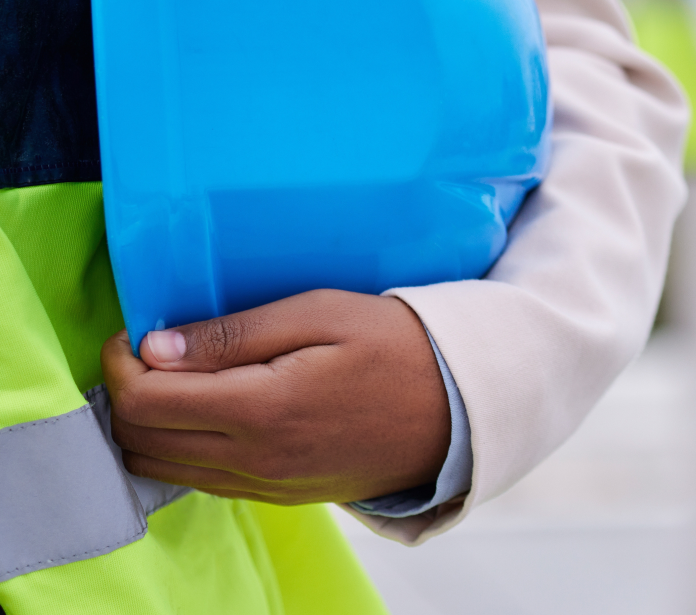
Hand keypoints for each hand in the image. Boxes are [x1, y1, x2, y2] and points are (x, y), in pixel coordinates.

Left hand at [102, 290, 450, 505]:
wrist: (461, 407)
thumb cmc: (397, 346)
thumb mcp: (321, 312)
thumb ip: (235, 332)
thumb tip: (156, 347)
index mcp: (262, 409)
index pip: (145, 401)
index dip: (121, 363)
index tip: (137, 332)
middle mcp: (255, 459)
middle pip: (139, 440)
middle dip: (127, 393)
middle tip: (153, 352)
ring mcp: (266, 484)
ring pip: (160, 468)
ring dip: (149, 425)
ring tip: (179, 379)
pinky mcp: (278, 495)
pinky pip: (200, 481)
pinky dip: (181, 448)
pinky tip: (210, 410)